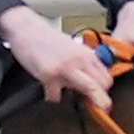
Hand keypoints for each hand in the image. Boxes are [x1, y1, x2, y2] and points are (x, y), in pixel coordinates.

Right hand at [0, 4, 115, 107]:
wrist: (26, 29)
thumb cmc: (46, 39)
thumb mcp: (72, 48)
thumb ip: (83, 63)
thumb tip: (91, 81)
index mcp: (87, 54)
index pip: (106, 78)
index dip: (103, 91)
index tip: (98, 97)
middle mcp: (80, 60)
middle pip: (103, 86)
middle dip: (98, 99)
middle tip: (88, 104)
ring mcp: (66, 68)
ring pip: (89, 90)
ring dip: (79, 99)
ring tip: (66, 93)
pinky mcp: (50, 75)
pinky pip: (56, 97)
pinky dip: (52, 96)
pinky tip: (48, 89)